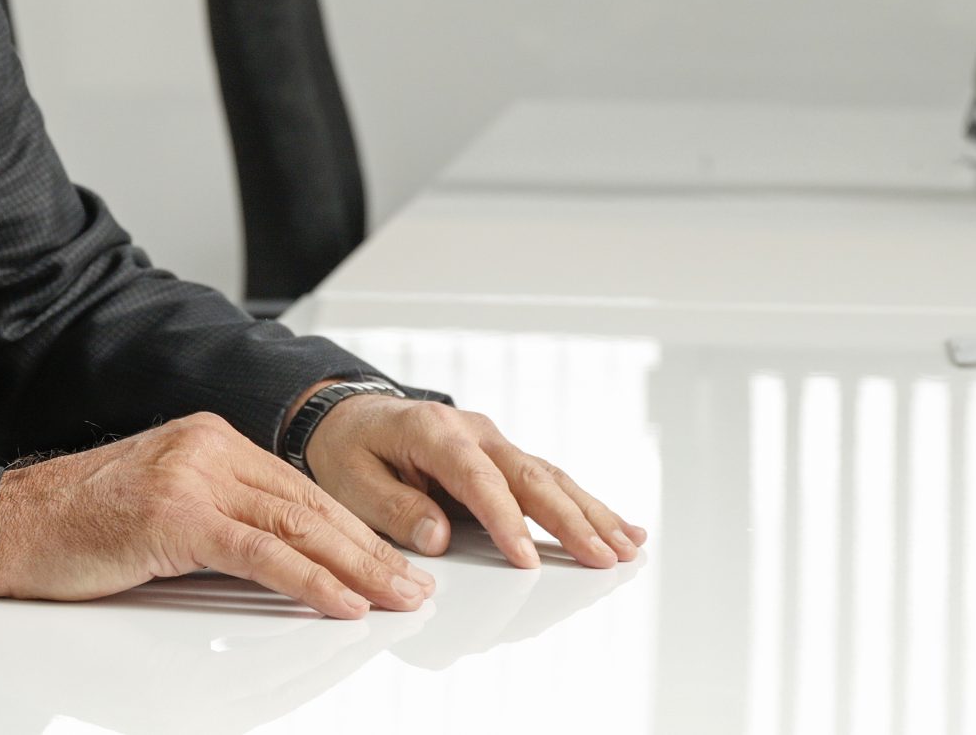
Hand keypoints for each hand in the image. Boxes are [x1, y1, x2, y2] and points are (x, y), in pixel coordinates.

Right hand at [0, 412, 436, 618]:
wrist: (11, 524)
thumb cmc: (77, 525)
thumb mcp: (163, 508)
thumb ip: (221, 518)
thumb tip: (284, 559)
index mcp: (208, 440)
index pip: (299, 489)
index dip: (353, 528)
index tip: (391, 559)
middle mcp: (206, 448)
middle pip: (309, 505)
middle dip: (370, 549)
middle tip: (414, 585)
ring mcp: (192, 477)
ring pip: (296, 526)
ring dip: (357, 568)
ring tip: (396, 598)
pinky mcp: (175, 516)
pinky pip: (260, 553)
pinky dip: (310, 580)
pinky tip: (343, 601)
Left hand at [300, 392, 645, 569]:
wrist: (348, 416)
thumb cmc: (349, 449)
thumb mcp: (351, 480)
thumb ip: (394, 507)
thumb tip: (439, 537)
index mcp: (431, 431)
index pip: (476, 478)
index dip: (504, 519)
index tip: (525, 558)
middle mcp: (471, 430)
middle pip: (528, 476)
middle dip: (569, 519)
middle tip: (601, 557)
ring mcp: (492, 441)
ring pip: (550, 478)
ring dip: (590, 513)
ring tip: (626, 546)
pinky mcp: (502, 457)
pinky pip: (549, 480)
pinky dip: (584, 505)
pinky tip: (620, 526)